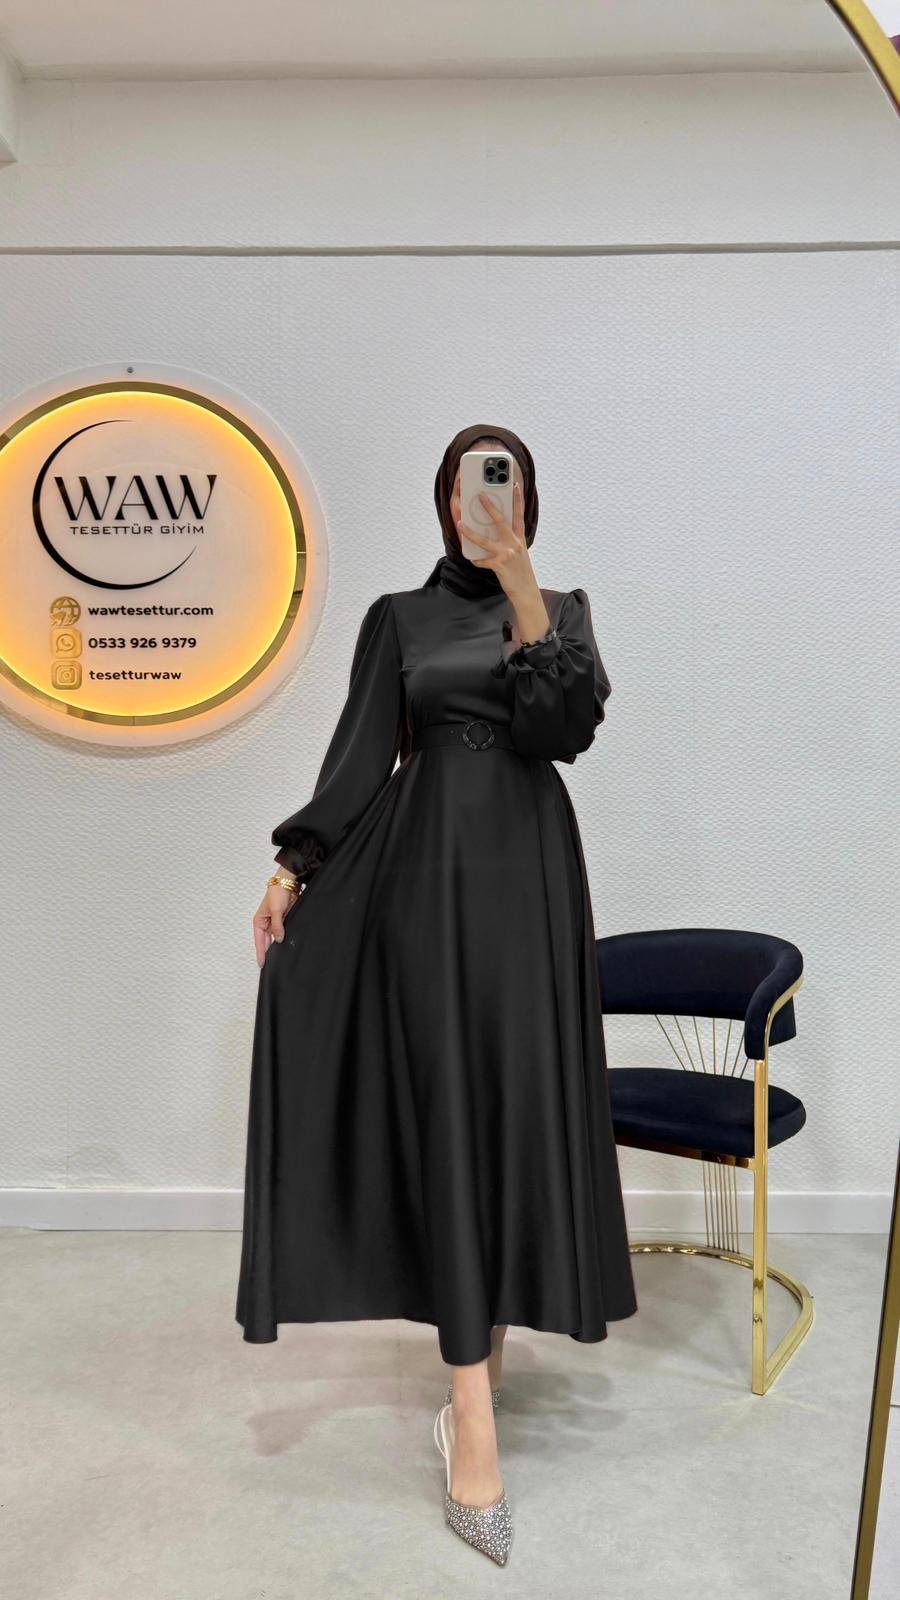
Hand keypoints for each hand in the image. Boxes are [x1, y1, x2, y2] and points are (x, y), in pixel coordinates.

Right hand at [252, 882, 298, 966]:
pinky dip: (285, 938)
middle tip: (271, 964)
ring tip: (280, 957)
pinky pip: (283, 932)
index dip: (261, 953)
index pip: (259, 941)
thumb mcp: (276, 911)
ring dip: (278, 945)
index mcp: (259, 922)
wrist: (288, 884)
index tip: (262, 963)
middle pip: (266, 942)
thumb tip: (278, 939)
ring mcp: (275, 923)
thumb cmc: (277, 893)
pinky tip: (287, 945)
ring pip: (275, 938)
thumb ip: (277, 926)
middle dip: (269, 952)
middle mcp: (266, 924)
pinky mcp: (284, 921)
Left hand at [451, 480, 537, 599]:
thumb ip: (510, 541)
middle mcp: (514, 543)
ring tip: (460, 524)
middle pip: (501, 521)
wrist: (526, 591)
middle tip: (481, 496)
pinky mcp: (499, 565)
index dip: (518, 500)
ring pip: (485, 540)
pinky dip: (477, 561)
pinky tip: (474, 560)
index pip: (519, 515)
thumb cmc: (521, 572)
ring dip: (470, 532)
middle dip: (490, 508)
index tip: (515, 485)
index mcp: (519, 539)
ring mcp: (506, 554)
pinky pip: (483, 561)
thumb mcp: (519, 553)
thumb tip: (495, 533)